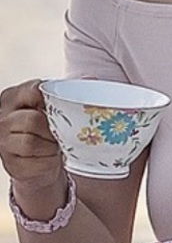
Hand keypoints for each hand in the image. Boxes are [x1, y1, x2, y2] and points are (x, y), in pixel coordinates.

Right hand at [0, 79, 64, 193]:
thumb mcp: (54, 111)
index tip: (64, 112)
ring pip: (32, 142)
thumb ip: (68, 95)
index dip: (53, 101)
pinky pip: (35, 161)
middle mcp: (3, 116)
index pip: (34, 90)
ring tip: (56, 146)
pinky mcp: (11, 163)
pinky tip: (51, 158)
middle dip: (54, 130)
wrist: (40, 166)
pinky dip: (49, 162)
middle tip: (63, 135)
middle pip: (34, 120)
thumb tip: (91, 77)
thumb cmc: (48, 133)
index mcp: (13, 97)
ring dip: (52, 147)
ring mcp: (3, 140)